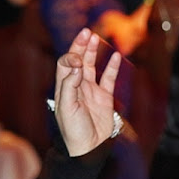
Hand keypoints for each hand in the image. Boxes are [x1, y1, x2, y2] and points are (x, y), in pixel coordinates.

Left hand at [54, 28, 119, 155]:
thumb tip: (77, 65)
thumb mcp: (66, 107)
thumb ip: (70, 85)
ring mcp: (90, 90)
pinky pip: (108, 78)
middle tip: (86, 32)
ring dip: (92, 52)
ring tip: (95, 37)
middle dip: (80, 46)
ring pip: (91, 65)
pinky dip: (111, 67)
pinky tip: (114, 56)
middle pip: (78, 60)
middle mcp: (76, 85)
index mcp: (63, 86)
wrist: (87, 147)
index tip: (77, 59)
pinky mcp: (104, 97)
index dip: (71, 57)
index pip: (65, 64)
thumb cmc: (72, 129)